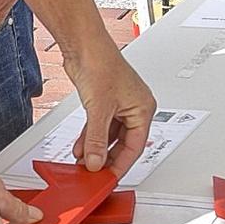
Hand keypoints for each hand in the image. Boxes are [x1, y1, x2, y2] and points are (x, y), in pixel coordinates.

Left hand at [68, 42, 155, 176]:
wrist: (84, 45)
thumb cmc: (101, 64)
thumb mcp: (99, 109)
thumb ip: (96, 139)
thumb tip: (95, 161)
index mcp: (143, 109)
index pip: (135, 146)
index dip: (121, 164)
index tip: (109, 177)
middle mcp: (134, 108)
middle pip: (123, 143)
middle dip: (107, 158)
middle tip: (96, 173)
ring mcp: (119, 105)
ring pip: (109, 136)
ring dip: (96, 149)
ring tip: (85, 163)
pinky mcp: (104, 102)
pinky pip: (99, 127)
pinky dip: (90, 138)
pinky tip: (81, 148)